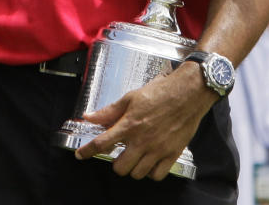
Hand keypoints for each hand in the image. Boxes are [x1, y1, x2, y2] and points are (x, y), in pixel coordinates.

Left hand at [74, 63, 216, 179]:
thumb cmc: (160, 93)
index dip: (87, 151)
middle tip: (118, 154)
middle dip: (115, 163)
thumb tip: (89, 117)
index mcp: (129, 125)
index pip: (102, 143)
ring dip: (132, 168)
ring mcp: (158, 150)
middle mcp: (142, 140)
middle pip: (120, 167)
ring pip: (137, 174)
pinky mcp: (173, 154)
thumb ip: (109, 111)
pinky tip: (149, 162)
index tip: (80, 155)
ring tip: (134, 157)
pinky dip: (151, 172)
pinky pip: (157, 175)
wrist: (188, 94)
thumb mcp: (130, 98)